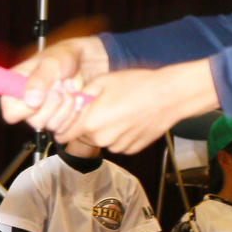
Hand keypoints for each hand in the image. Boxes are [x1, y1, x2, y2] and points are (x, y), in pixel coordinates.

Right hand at [0, 36, 109, 130]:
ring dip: (66, 106)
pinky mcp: (58, 120)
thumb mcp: (51, 62)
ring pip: (52, 125)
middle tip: (60, 83)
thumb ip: (39, 80)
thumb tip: (31, 101)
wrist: (84, 62)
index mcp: (15, 88)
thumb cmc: (63, 57)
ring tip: (70, 86)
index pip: (10, 112)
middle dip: (53, 102)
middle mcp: (26, 104)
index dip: (25, 109)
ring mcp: (42, 114)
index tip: (40, 95)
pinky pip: (65, 128)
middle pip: (34, 121)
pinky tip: (77, 97)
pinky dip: (74, 113)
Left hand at [56, 61, 218, 152]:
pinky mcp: (131, 149)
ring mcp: (118, 146)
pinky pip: (117, 143)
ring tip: (118, 110)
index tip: (68, 118)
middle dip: (86, 125)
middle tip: (99, 107)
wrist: (169, 96)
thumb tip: (69, 103)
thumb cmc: (136, 85)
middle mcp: (102, 139)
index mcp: (90, 123)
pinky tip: (129, 119)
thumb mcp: (102, 81)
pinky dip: (118, 135)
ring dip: (103, 130)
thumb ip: (81, 95)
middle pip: (82, 137)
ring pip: (101, 140)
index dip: (62, 126)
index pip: (63, 135)